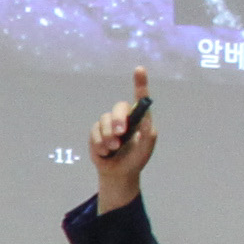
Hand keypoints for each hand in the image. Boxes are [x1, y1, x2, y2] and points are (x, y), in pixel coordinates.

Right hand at [84, 67, 160, 210]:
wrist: (119, 173)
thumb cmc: (136, 158)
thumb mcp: (146, 148)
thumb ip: (148, 134)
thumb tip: (146, 118)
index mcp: (139, 118)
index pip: (140, 97)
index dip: (140, 82)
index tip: (139, 69)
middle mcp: (124, 117)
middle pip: (118, 108)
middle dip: (118, 120)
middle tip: (120, 134)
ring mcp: (109, 124)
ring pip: (104, 121)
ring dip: (109, 137)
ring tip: (113, 149)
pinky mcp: (96, 132)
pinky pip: (95, 132)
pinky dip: (100, 144)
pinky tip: (106, 152)